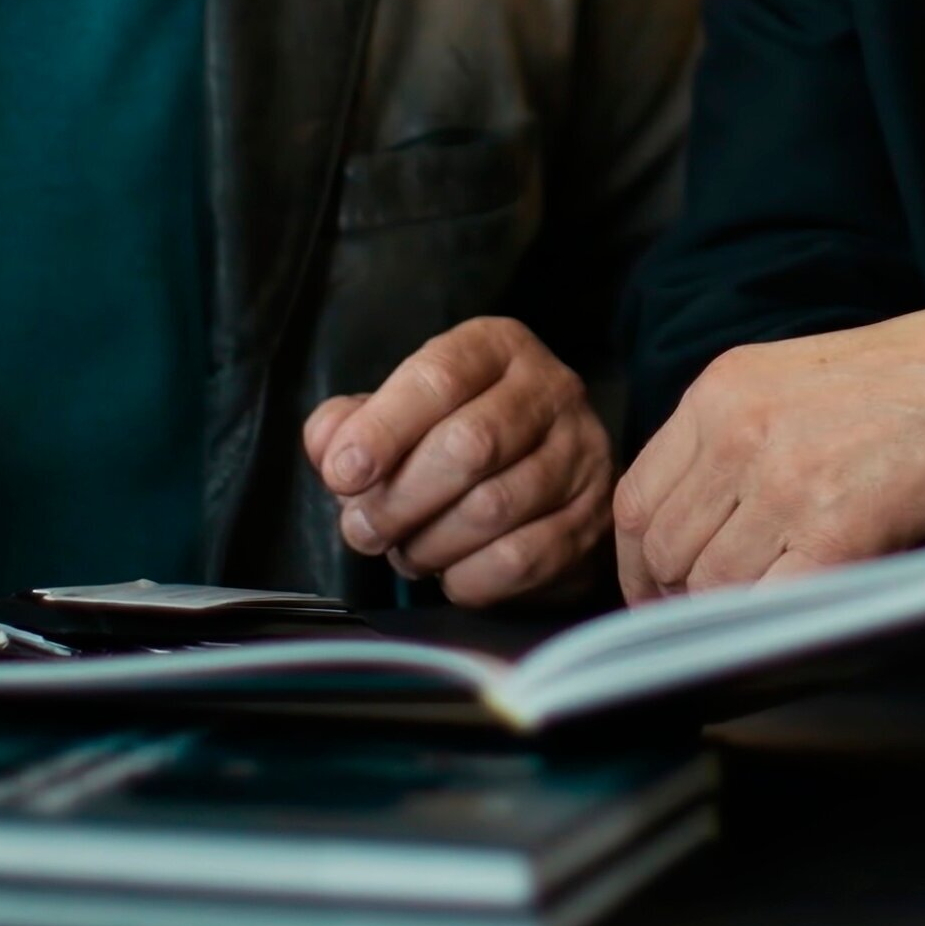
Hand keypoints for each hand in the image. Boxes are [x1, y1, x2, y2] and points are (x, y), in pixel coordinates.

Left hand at [304, 318, 613, 606]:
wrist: (547, 482)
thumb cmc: (458, 439)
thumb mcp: (401, 414)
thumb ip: (353, 424)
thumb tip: (331, 448)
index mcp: (496, 347)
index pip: (439, 377)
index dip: (383, 430)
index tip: (342, 474)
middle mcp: (550, 389)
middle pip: (470, 445)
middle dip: (400, 499)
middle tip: (363, 529)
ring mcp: (581, 453)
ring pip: (493, 508)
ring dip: (429, 544)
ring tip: (406, 550)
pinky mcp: (592, 517)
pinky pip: (521, 559)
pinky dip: (468, 578)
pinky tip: (450, 572)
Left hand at [613, 293, 924, 600]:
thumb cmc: (903, 380)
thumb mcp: (787, 378)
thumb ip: (725, 438)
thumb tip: (686, 529)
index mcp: (719, 392)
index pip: (637, 499)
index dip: (638, 562)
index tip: (655, 589)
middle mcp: (739, 434)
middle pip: (665, 549)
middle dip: (678, 596)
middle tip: (708, 616)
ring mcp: (786, 484)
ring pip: (711, 586)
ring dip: (728, 612)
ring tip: (763, 610)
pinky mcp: (837, 533)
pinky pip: (769, 604)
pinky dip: (772, 623)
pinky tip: (796, 613)